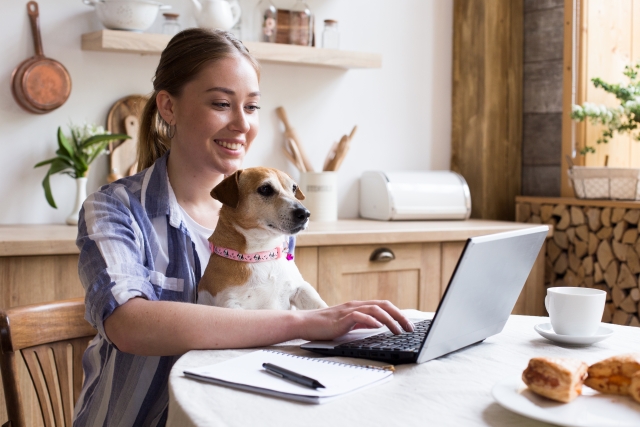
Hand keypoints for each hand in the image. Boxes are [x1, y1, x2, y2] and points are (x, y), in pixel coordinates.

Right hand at [297, 300, 414, 341]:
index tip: (408, 325)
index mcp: (359, 307)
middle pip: (383, 305)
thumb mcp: (349, 324)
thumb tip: (378, 326)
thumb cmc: (325, 326)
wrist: (305, 323)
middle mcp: (356, 305)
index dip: (398, 314)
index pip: (383, 306)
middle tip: (410, 328)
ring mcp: (349, 310)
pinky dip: (371, 320)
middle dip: (399, 316)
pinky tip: (379, 327)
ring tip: (398, 330)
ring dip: (389, 320)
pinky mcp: (341, 318)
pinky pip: (359, 316)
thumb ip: (362, 323)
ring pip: (374, 310)